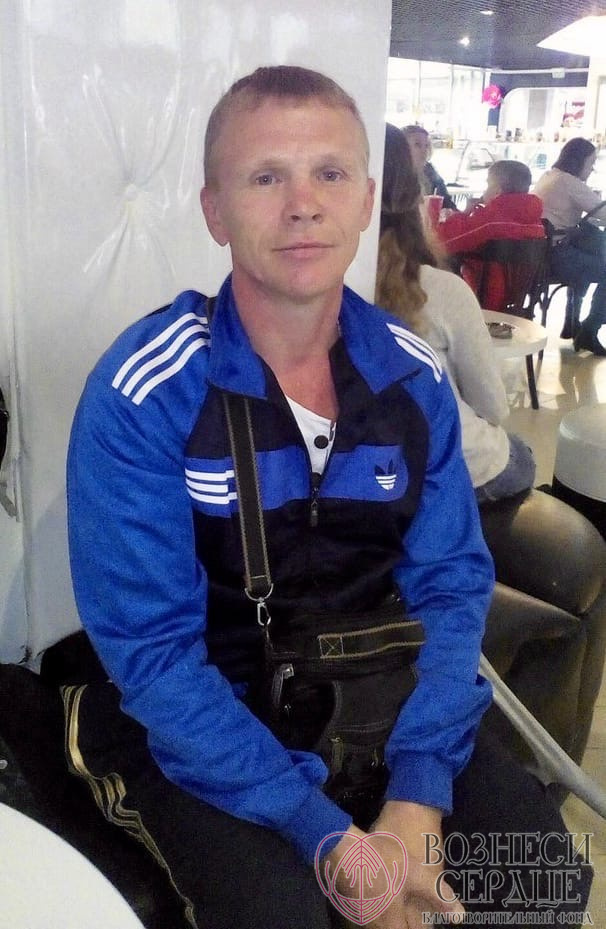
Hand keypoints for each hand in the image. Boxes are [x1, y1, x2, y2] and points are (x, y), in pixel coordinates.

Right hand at [321, 806, 463, 927]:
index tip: (422, 921)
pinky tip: (380, 894)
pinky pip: (368, 915)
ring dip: (391, 918)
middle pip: (392, 928)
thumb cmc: (381, 862)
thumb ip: (438, 896)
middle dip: (403, 921)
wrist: (341, 848)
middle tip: (414, 914)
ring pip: (378, 924)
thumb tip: (460, 918)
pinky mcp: (348, 903)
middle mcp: (373, 925)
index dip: (419, 927)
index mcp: (391, 924)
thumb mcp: (414, 874)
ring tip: (397, 905)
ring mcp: (358, 915)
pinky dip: (377, 911)